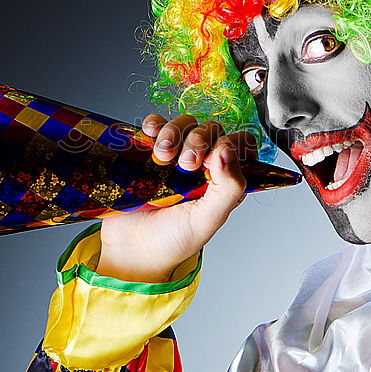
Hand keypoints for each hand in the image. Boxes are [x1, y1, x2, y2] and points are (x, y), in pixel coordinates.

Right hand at [97, 114, 258, 281]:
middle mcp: (204, 165)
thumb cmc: (172, 240)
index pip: (241, 144)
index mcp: (225, 181)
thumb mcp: (207, 220)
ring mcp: (176, 155)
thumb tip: (229, 151)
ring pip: (186, 123)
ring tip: (162, 156)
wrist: (129, 248)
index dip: (229, 145)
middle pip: (212, 130)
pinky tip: (149, 135)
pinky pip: (156, 123)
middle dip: (199, 140)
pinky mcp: (150, 150)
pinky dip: (153, 123)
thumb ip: (228, 189)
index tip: (211, 164)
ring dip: (174, 132)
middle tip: (185, 164)